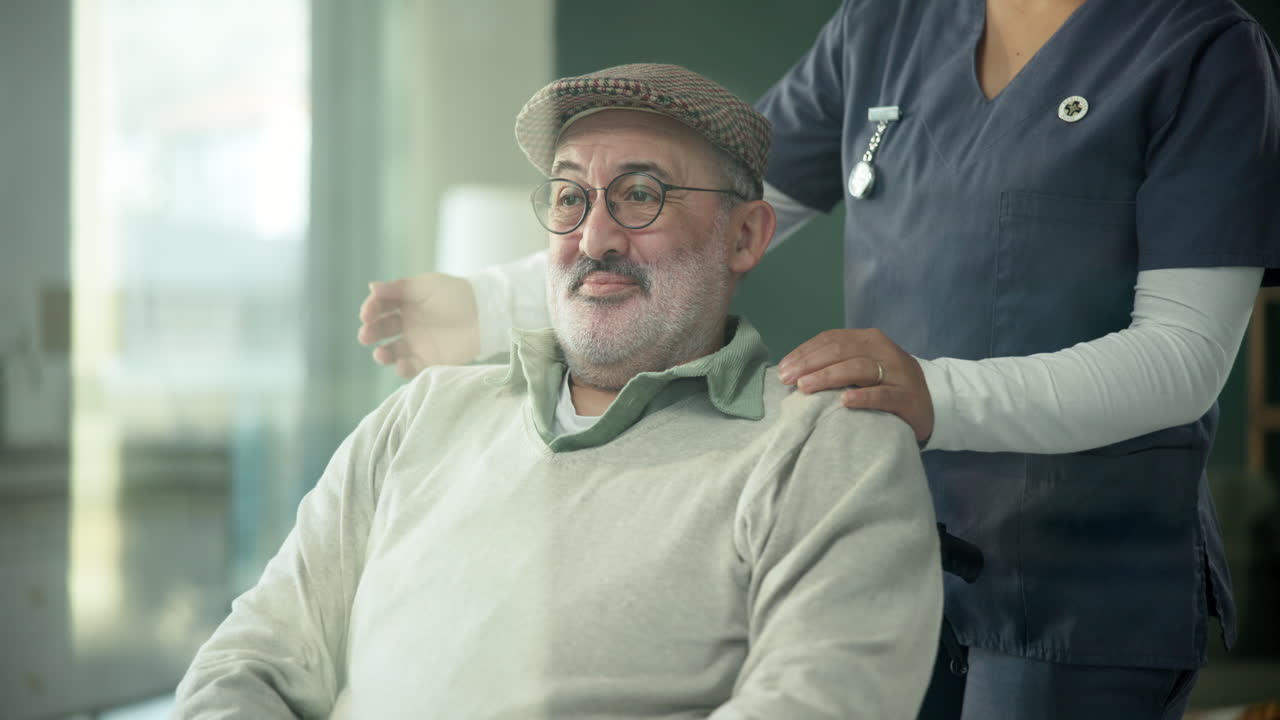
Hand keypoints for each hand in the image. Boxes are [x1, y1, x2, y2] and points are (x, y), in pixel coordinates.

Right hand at [357, 273, 480, 378]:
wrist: (485, 314)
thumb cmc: (456, 294)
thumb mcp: (426, 285)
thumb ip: (398, 288)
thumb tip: (371, 288)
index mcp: (406, 302)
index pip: (380, 306)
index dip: (370, 310)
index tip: (366, 315)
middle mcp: (409, 322)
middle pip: (382, 329)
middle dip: (371, 332)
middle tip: (365, 336)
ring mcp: (419, 342)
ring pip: (392, 352)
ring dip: (382, 354)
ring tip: (381, 355)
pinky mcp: (431, 360)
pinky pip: (411, 368)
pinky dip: (403, 368)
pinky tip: (402, 364)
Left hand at [777, 328, 933, 443]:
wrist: (933, 401)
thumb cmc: (888, 383)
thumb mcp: (864, 364)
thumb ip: (837, 362)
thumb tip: (793, 369)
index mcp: (869, 339)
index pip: (831, 339)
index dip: (804, 352)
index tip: (782, 369)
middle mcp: (883, 350)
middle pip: (841, 351)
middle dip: (810, 364)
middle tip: (787, 379)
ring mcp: (897, 372)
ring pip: (858, 369)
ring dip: (828, 377)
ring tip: (805, 387)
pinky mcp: (907, 397)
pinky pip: (883, 395)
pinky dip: (863, 397)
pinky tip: (844, 402)